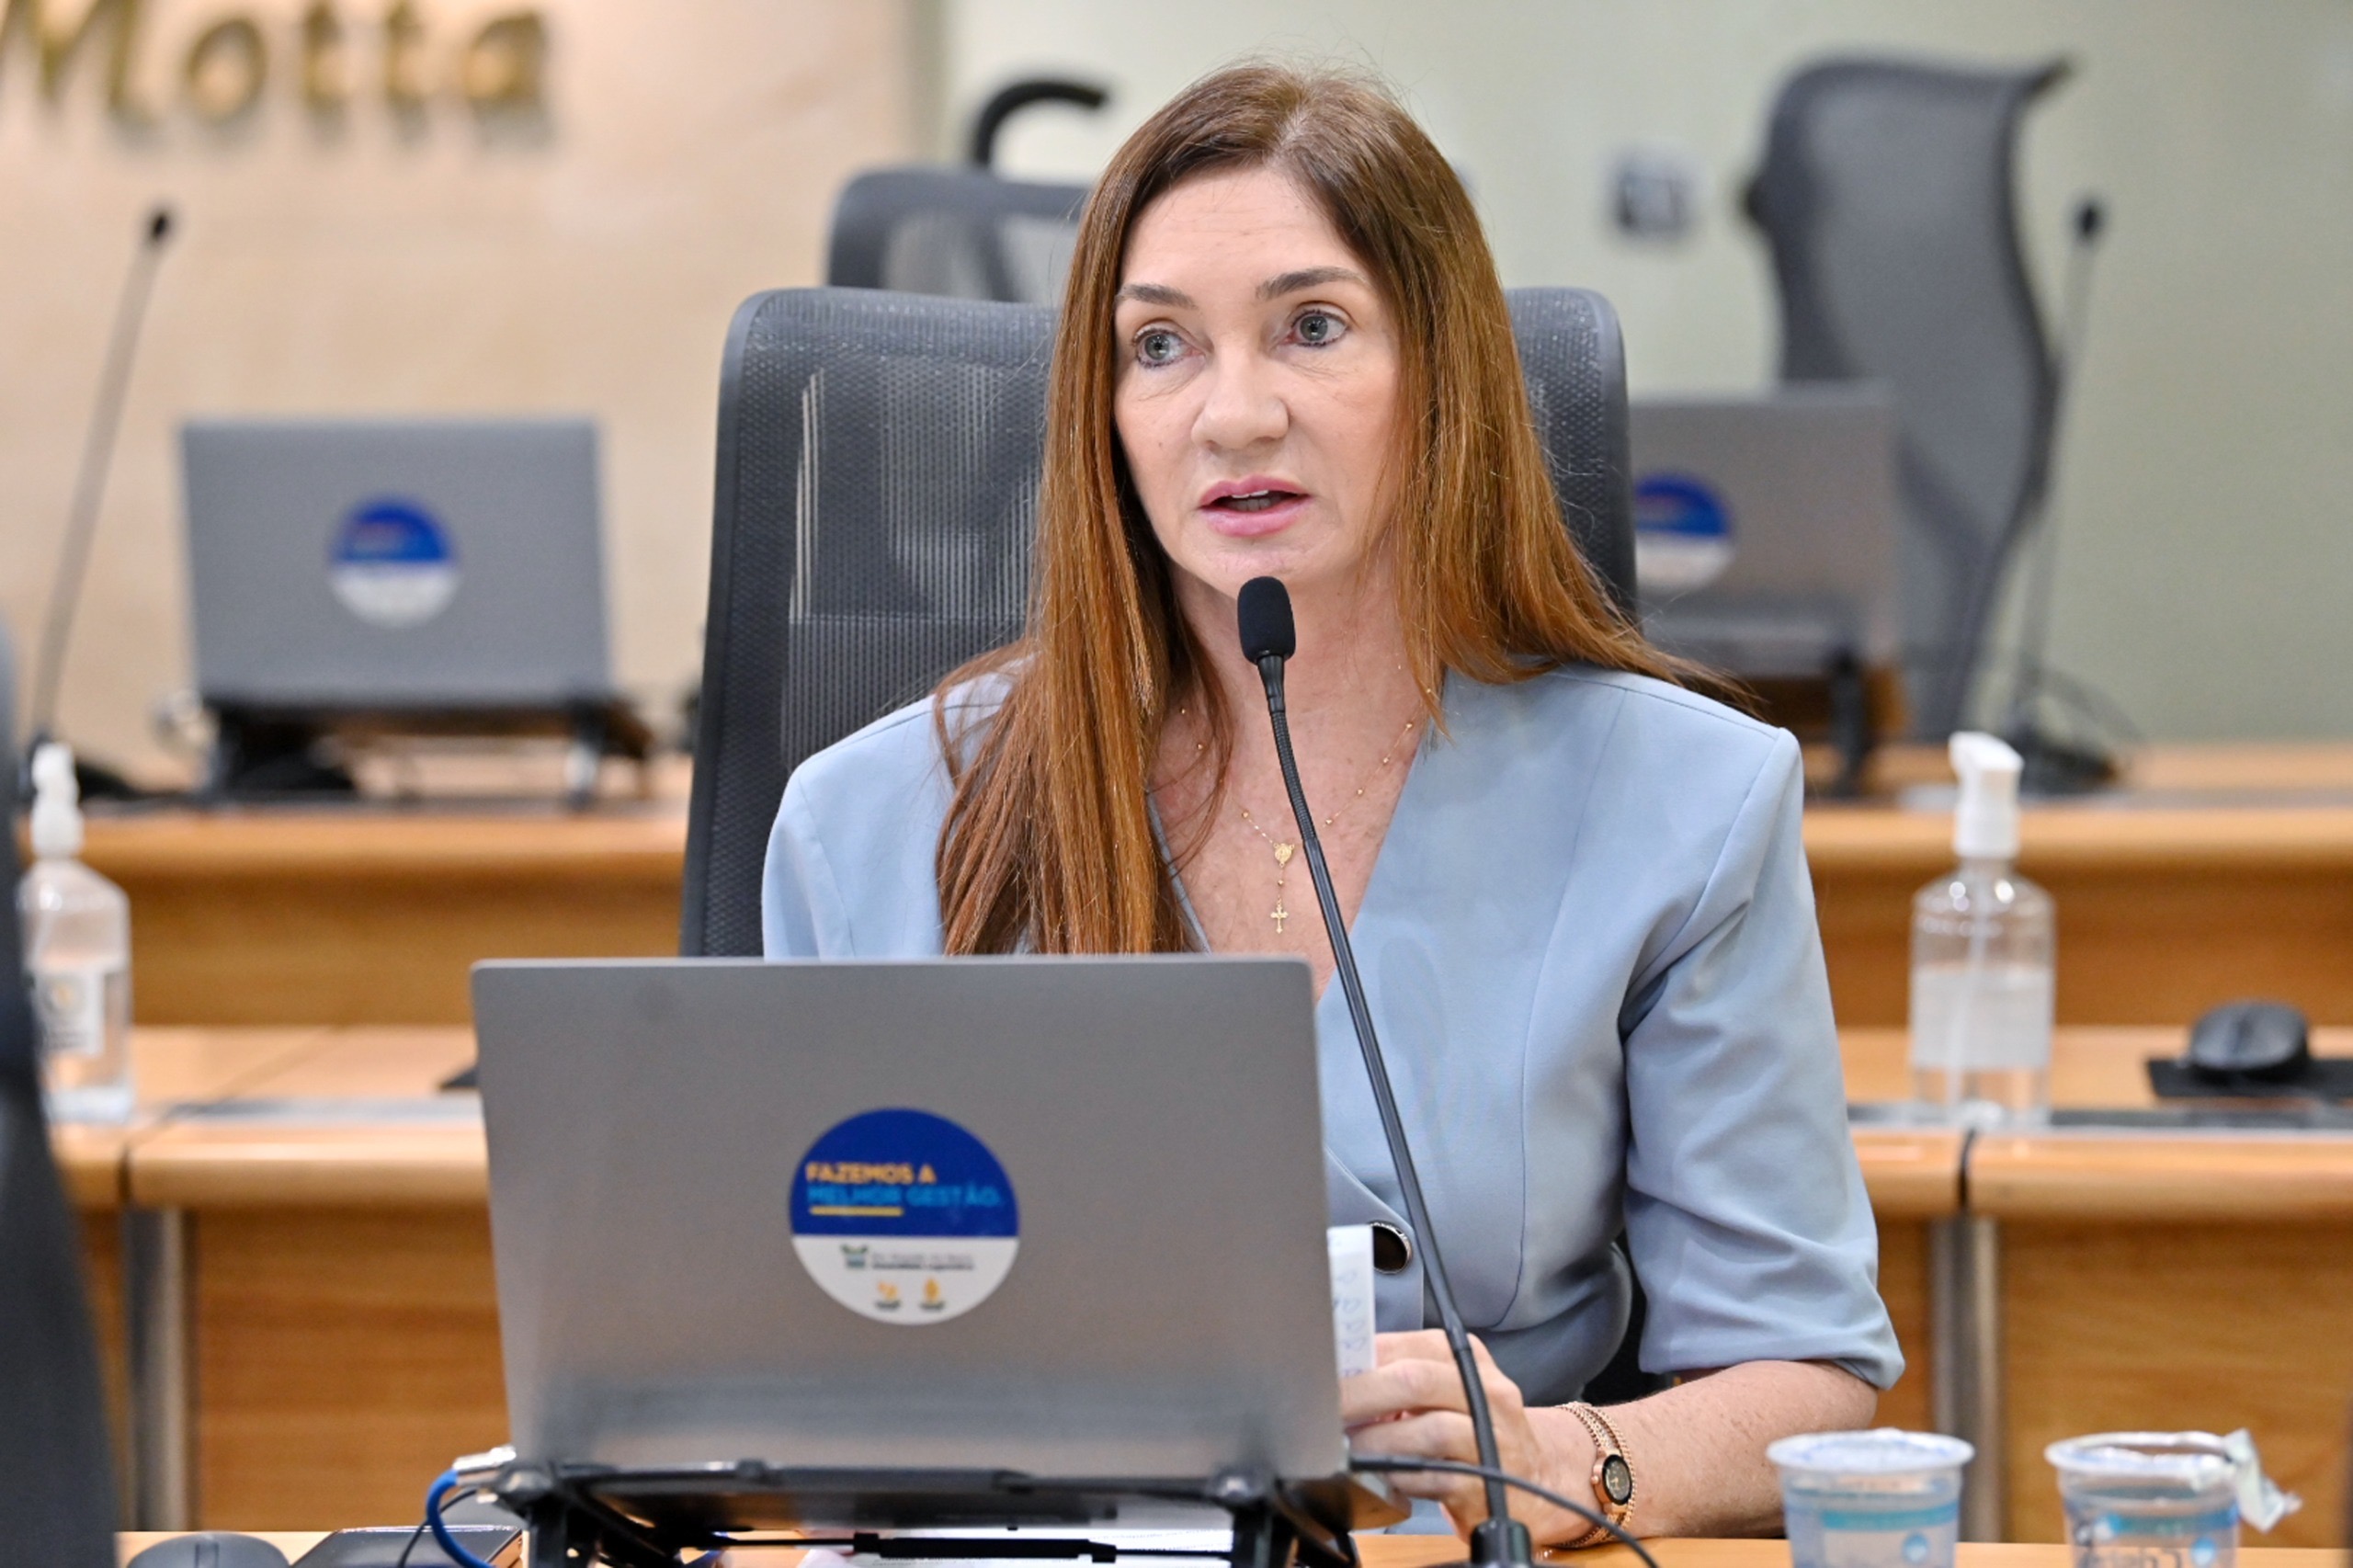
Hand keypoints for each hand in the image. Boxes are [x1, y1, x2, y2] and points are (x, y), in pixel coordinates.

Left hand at [1340, 1329, 1599, 1543]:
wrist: (1538, 1478)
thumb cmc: (1475, 1428)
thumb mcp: (1445, 1390)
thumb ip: (1399, 1378)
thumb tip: (1335, 1380)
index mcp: (1464, 1356)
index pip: (1402, 1345)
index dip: (1356, 1362)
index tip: (1320, 1375)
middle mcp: (1484, 1389)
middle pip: (1413, 1380)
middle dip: (1359, 1396)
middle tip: (1322, 1413)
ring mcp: (1491, 1436)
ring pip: (1428, 1430)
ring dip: (1378, 1442)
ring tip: (1349, 1450)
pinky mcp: (1489, 1483)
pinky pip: (1438, 1477)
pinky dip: (1404, 1477)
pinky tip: (1386, 1477)